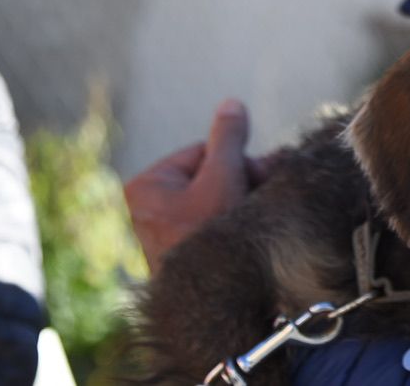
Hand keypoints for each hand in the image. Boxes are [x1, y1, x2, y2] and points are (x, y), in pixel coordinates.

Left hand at [125, 98, 267, 272]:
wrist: (209, 305)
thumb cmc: (209, 238)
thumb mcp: (223, 177)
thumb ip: (228, 138)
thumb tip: (231, 104)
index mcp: (146, 185)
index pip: (203, 152)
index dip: (234, 163)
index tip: (257, 179)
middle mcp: (147, 207)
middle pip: (210, 176)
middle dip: (240, 183)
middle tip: (263, 196)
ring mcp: (163, 231)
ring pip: (214, 200)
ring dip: (241, 202)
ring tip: (258, 216)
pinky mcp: (180, 252)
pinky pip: (210, 224)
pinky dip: (231, 224)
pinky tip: (249, 232)